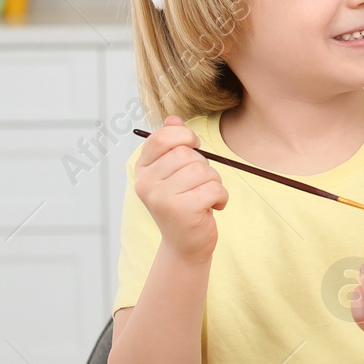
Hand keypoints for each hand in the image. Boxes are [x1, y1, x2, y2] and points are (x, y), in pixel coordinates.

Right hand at [133, 115, 228, 262]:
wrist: (186, 244)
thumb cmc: (185, 203)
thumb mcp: (175, 173)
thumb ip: (173, 144)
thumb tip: (173, 119)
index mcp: (143, 169)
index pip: (163, 138)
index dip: (185, 137)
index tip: (194, 147)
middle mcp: (146, 183)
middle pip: (187, 154)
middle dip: (203, 166)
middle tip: (200, 185)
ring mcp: (161, 198)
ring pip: (202, 170)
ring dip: (214, 183)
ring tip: (205, 197)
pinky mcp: (180, 211)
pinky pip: (213, 188)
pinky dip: (221, 197)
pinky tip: (213, 208)